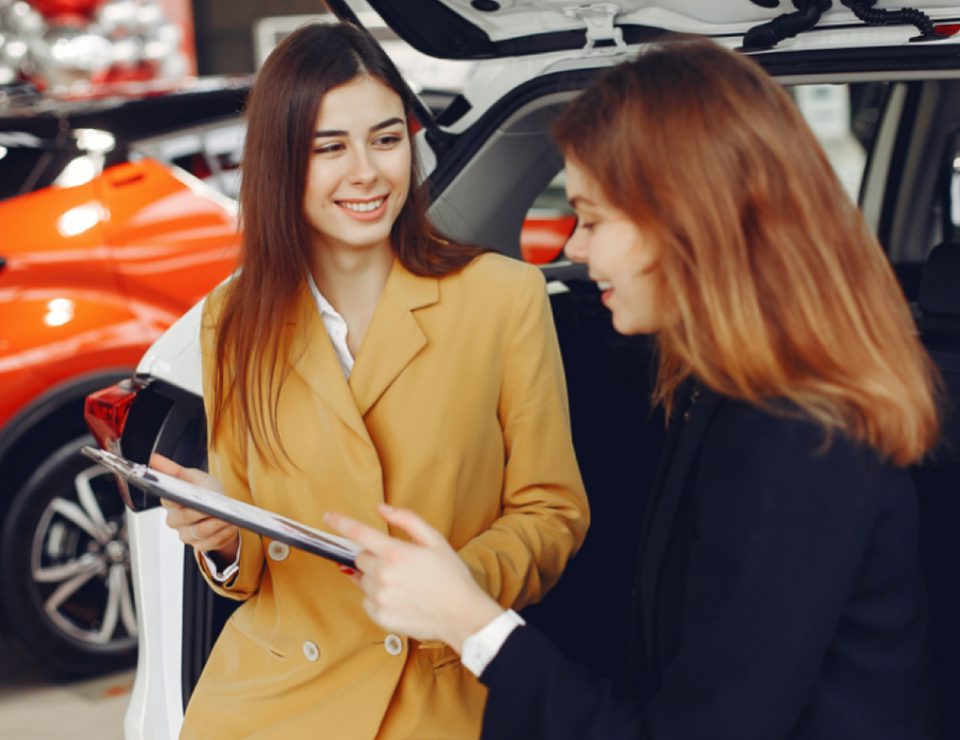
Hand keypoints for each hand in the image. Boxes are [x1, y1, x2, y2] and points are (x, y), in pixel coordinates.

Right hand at [150, 453, 238, 561]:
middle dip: (200, 512)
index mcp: (171, 502)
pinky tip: (231, 526)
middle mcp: (175, 520)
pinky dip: (222, 534)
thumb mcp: (193, 477)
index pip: (168, 499)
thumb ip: (175, 470)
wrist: (222, 509)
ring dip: (215, 525)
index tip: (185, 494)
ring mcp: (186, 534)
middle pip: (183, 518)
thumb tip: (154, 459)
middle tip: (214, 508)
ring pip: (197, 533)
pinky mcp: (199, 544)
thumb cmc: (205, 491)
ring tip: (227, 517)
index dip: (175, 497)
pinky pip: (210, 543)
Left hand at [325, 504, 503, 652]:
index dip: (341, 522)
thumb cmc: (451, 576)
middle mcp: (383, 575)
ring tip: (403, 584)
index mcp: (396, 553)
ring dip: (375, 577)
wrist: (462, 615)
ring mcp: (379, 598)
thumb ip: (407, 520)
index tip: (329, 517)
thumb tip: (382, 509)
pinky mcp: (379, 616)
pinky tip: (400, 598)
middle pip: (360, 558)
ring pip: (362, 580)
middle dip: (374, 557)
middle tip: (398, 564)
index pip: (359, 533)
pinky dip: (378, 597)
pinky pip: (367, 601)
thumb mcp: (435, 540)